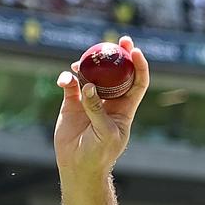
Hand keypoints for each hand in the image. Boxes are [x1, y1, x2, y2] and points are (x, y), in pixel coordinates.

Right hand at [54, 35, 150, 178]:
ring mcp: (90, 100)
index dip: (140, 66)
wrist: (78, 165)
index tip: (136, 51)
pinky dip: (66, 79)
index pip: (137, 83)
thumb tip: (89, 86)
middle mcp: (109, 100)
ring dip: (88, 65)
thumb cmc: (100, 153)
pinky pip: (70, 84)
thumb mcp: (105, 133)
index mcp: (125, 108)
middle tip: (118, 39)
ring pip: (91, 75)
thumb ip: (97, 110)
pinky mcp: (71, 103)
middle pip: (116, 73)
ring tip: (80, 62)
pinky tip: (64, 80)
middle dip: (118, 55)